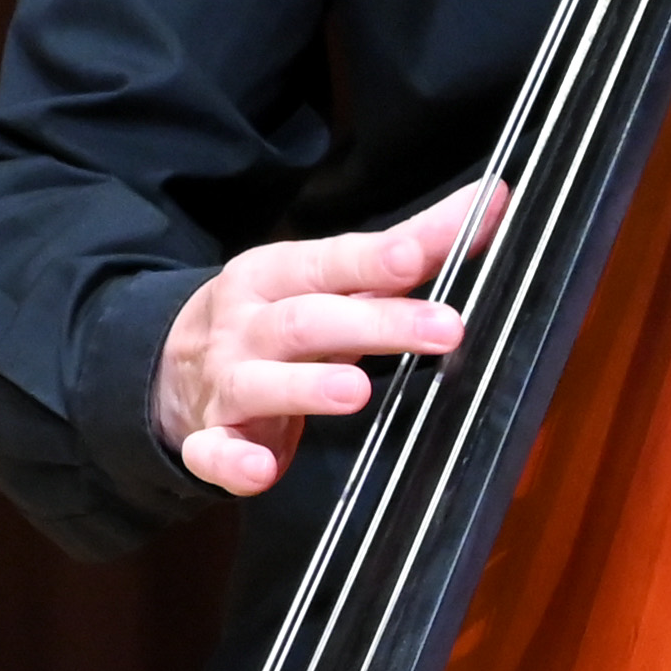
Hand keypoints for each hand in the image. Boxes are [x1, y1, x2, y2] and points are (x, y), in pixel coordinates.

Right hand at [152, 182, 498, 497]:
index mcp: (276, 275)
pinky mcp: (212, 439)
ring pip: (260, 383)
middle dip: (376, 324)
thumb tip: (494, 200)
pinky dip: (233, 463)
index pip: (330, 263)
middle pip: (308, 320)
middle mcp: (248, 325)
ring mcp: (225, 383)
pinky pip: (214, 453)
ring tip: (356, 391)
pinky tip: (259, 470)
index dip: (375, 260)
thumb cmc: (278, 312)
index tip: (417, 257)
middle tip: (444, 330)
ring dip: (306, 388)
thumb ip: (411, 246)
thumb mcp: (330, 275)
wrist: (177, 366)